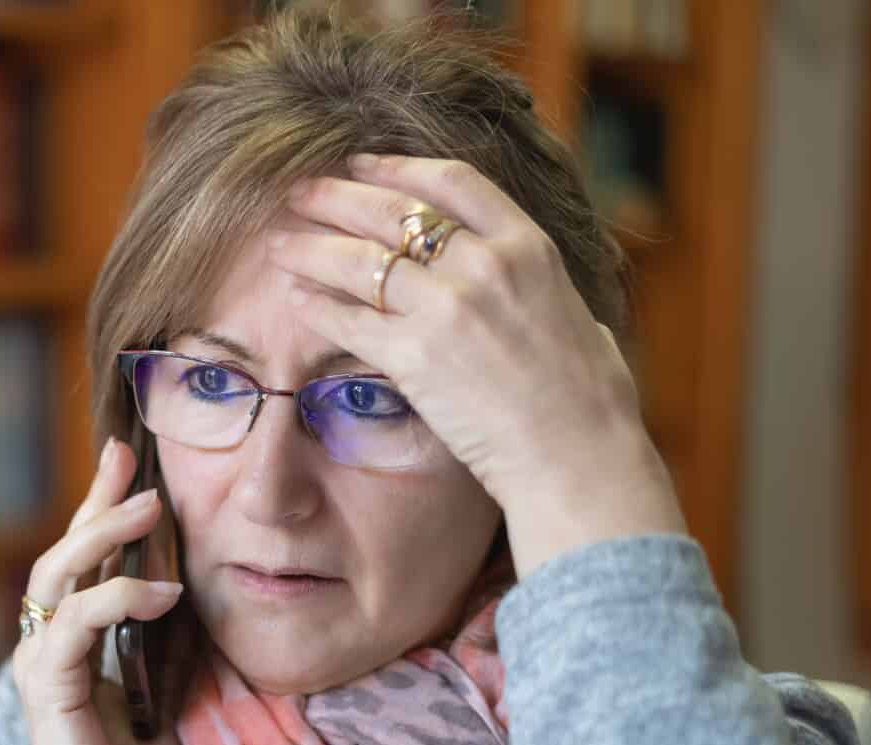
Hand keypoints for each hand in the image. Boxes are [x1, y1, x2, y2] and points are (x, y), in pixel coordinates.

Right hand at [12, 436, 182, 744]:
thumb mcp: (160, 693)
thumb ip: (164, 646)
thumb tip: (203, 596)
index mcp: (72, 642)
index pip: (84, 562)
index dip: (101, 509)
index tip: (129, 460)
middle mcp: (47, 643)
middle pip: (63, 551)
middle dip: (96, 501)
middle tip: (130, 457)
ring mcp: (42, 663)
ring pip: (60, 573)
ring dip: (105, 533)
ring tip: (152, 505)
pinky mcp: (50, 687)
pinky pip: (77, 623)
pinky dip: (118, 598)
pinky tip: (163, 591)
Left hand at [267, 154, 686, 575]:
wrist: (576, 455)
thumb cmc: (591, 401)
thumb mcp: (579, 315)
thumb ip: (542, 290)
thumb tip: (536, 288)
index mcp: (527, 247)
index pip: (451, 181)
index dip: (397, 168)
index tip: (361, 163)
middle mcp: (483, 265)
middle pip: (391, 213)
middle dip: (337, 198)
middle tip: (299, 193)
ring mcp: (446, 309)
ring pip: (358, 261)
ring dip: (311, 249)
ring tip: (279, 245)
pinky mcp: (414, 357)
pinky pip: (350, 321)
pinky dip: (317, 308)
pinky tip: (295, 301)